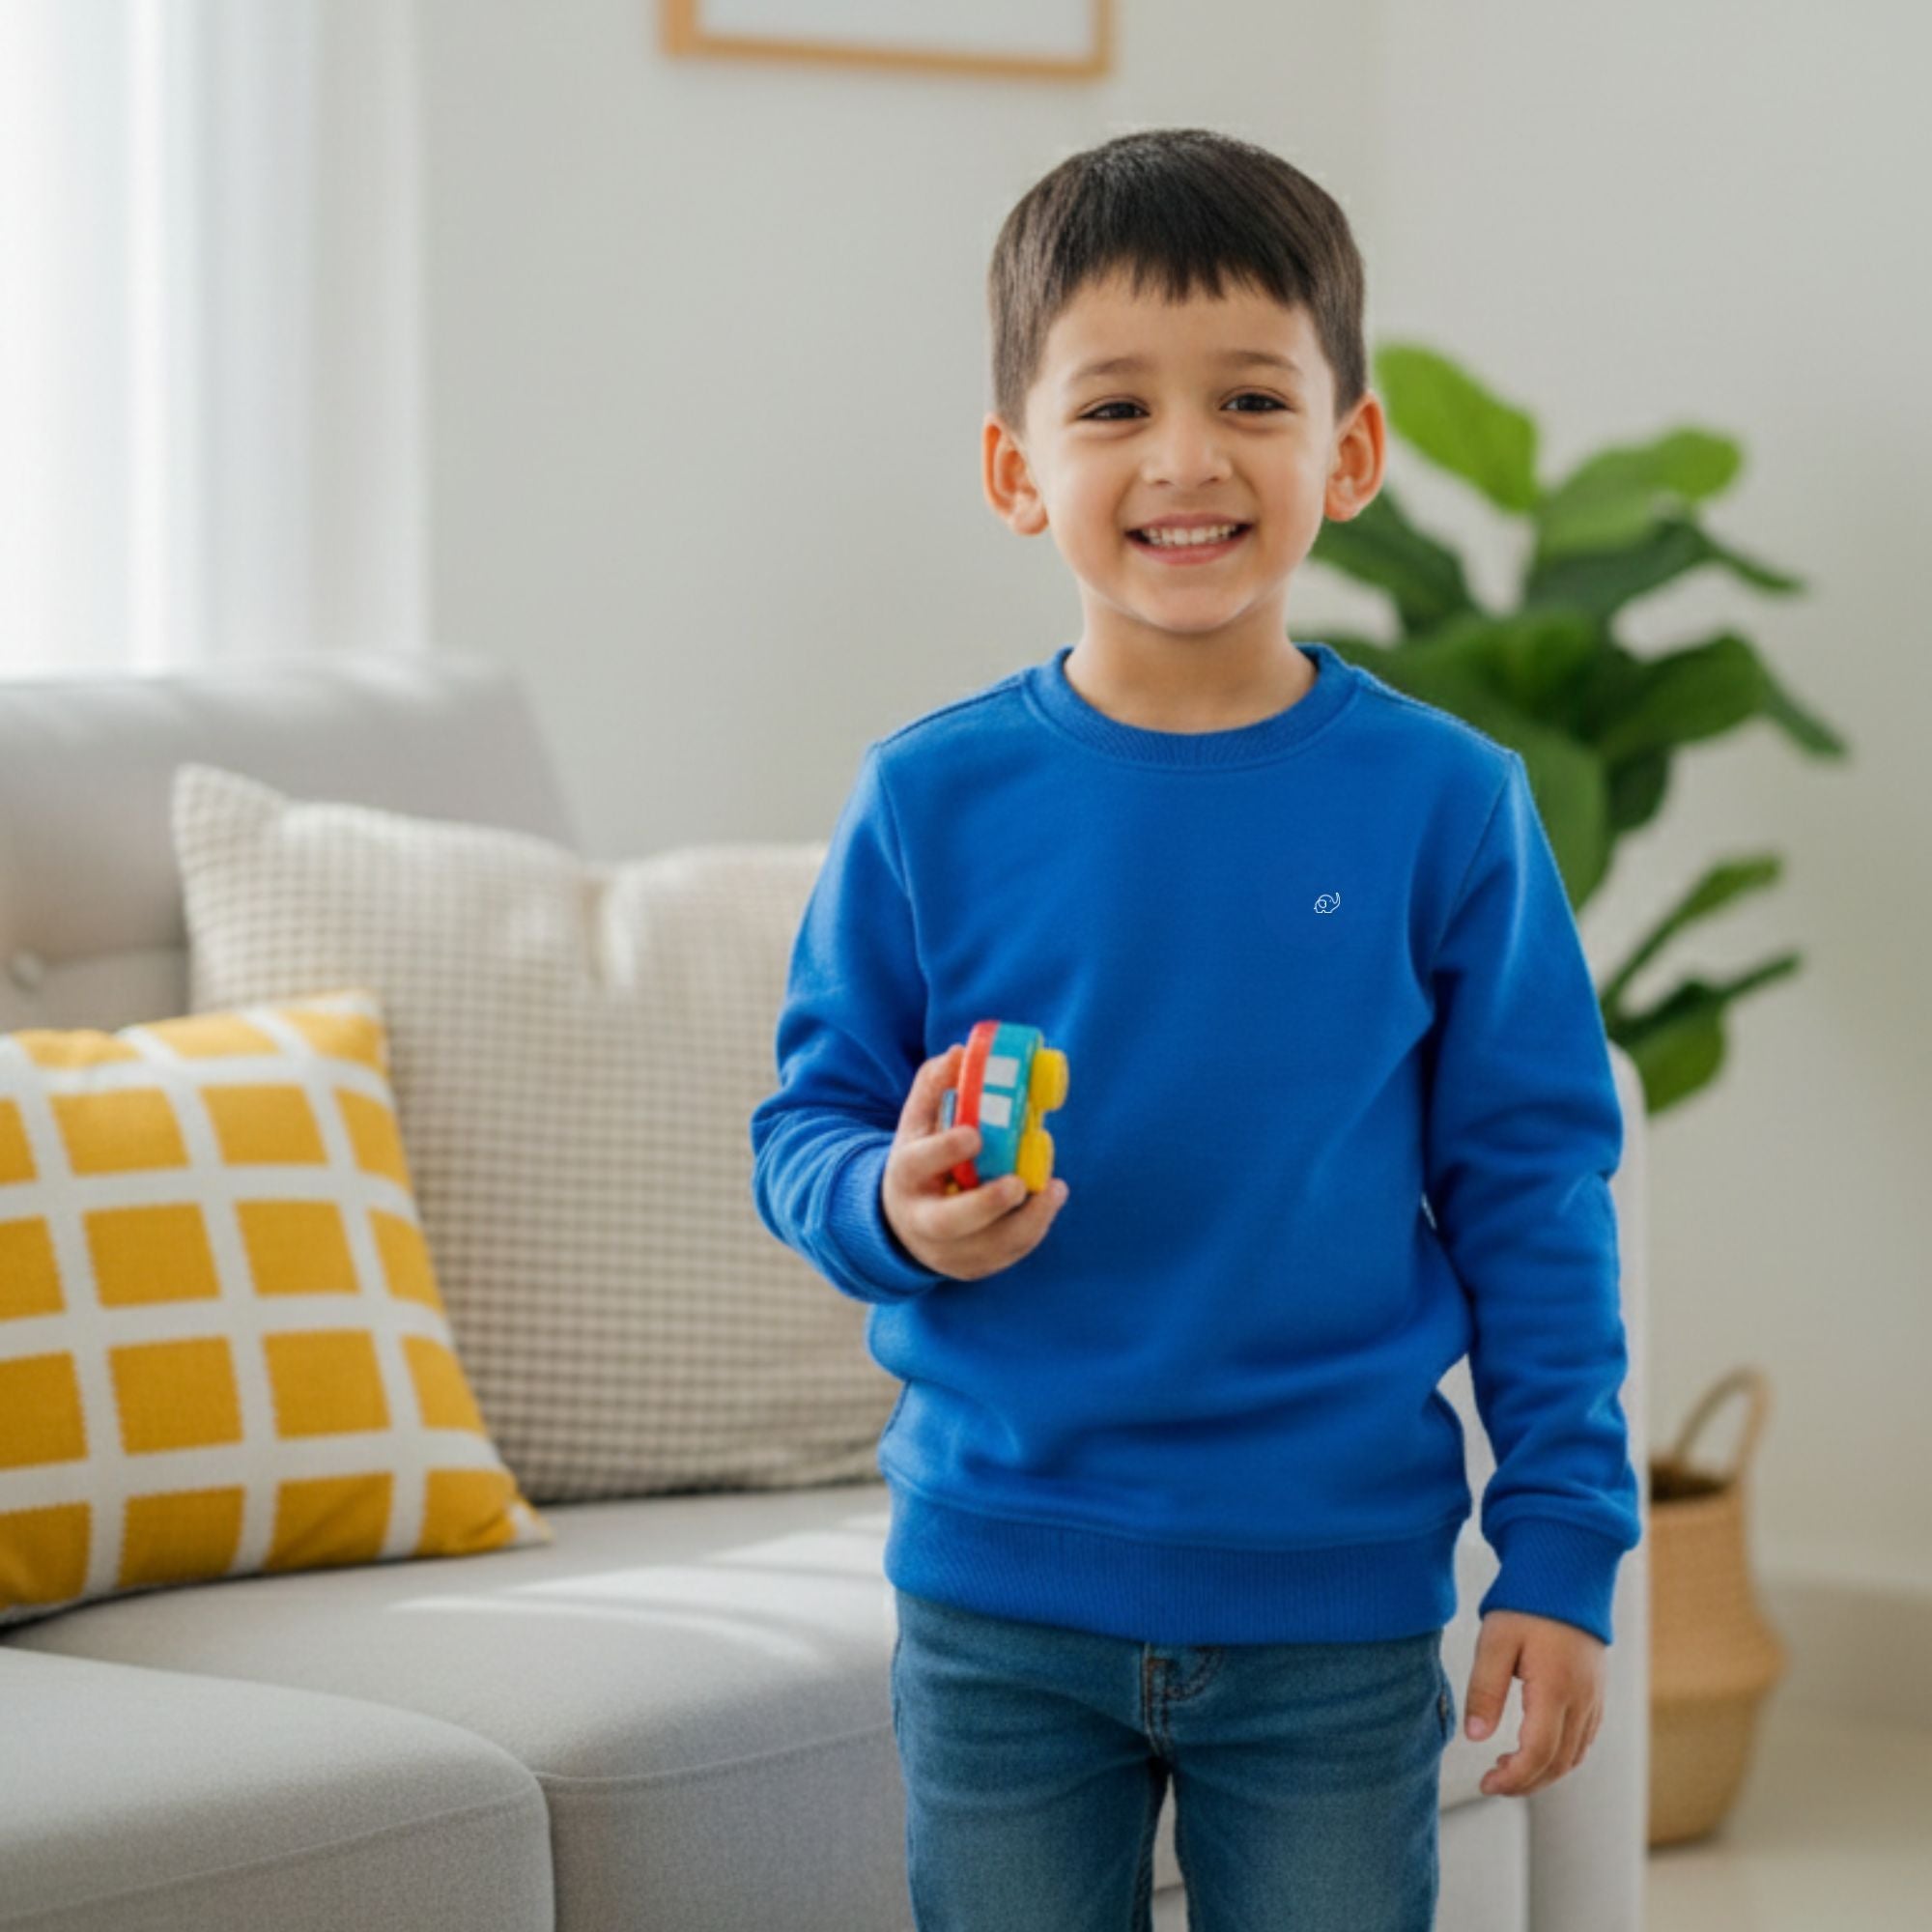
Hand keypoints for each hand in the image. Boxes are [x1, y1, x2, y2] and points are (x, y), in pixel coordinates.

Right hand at [882, 1043, 1069, 1280]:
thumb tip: (960, 1052)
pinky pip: (1007, 1255)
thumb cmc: (920, 1162)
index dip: (945, 1151)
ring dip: (1027, 1221)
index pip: (918, 1164)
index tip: (975, 1134)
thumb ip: (934, 1088)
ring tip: (1054, 1189)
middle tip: (1018, 1183)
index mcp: (905, 1177)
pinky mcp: (972, 1267)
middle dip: (986, 1204)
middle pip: (950, 1222)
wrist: (902, 1224)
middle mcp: (921, 1220)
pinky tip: (1051, 1200)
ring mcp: (947, 1250)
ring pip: (988, 1246)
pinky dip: (1033, 1229)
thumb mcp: (917, 1124)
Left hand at [1463, 1609, 1606, 1797]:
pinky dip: (1560, 1756)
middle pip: (1559, 1764)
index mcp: (1556, 1690)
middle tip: (1492, 1782)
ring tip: (1506, 1767)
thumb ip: (1484, 1690)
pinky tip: (1534, 1749)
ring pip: (1574, 1756)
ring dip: (1543, 1772)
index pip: (1539, 1754)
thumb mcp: (1495, 1641)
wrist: (1566, 1575)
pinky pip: (1583, 1740)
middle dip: (1526, 1782)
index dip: (1514, 1778)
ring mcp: (1594, 1699)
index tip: (1486, 1783)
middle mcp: (1582, 1702)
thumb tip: (1475, 1737)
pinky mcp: (1596, 1694)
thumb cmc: (1527, 1604)